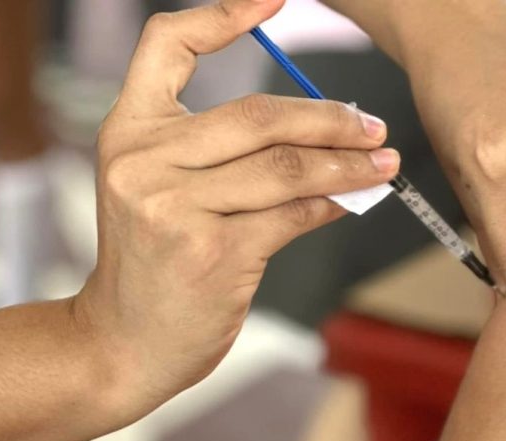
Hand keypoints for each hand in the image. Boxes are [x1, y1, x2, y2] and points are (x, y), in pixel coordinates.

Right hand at [74, 0, 399, 420]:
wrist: (123, 342)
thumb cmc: (152, 263)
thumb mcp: (159, 191)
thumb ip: (216, 153)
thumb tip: (318, 131)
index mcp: (128, 132)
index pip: (165, 46)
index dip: (223, 15)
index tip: (274, 0)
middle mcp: (145, 161)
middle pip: (258, 114)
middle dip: (329, 118)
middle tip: (371, 127)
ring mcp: (177, 206)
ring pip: (286, 167)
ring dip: (345, 164)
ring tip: (382, 163)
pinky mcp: (214, 251)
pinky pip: (294, 215)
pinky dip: (331, 204)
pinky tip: (350, 200)